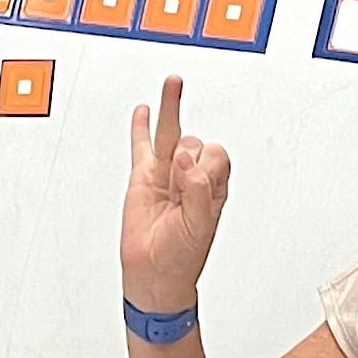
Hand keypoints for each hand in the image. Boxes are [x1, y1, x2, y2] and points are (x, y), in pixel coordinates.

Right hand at [119, 77, 230, 312]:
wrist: (153, 275)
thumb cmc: (182, 257)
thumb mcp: (200, 226)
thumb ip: (197, 191)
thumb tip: (183, 160)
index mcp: (212, 187)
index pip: (216, 156)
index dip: (203, 164)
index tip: (188, 182)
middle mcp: (190, 177)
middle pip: (195, 141)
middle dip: (186, 155)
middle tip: (176, 181)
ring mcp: (165, 174)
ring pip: (170, 132)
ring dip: (172, 106)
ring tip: (174, 82)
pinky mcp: (142, 177)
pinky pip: (142, 146)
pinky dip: (141, 127)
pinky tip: (144, 110)